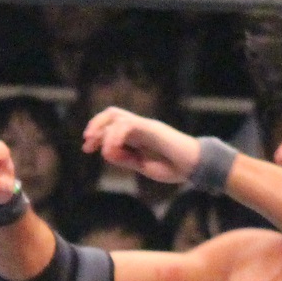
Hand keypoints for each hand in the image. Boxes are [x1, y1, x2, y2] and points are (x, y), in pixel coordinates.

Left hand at [83, 107, 200, 184]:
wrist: (194, 166)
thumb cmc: (173, 167)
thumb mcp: (142, 165)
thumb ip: (125, 158)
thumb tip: (105, 152)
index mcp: (138, 135)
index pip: (112, 125)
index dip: (97, 134)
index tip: (87, 148)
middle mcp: (140, 127)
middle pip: (112, 114)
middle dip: (95, 125)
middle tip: (87, 142)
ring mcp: (147, 125)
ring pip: (117, 116)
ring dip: (103, 131)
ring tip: (99, 148)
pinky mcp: (153, 128)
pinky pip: (129, 125)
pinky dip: (116, 136)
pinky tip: (112, 149)